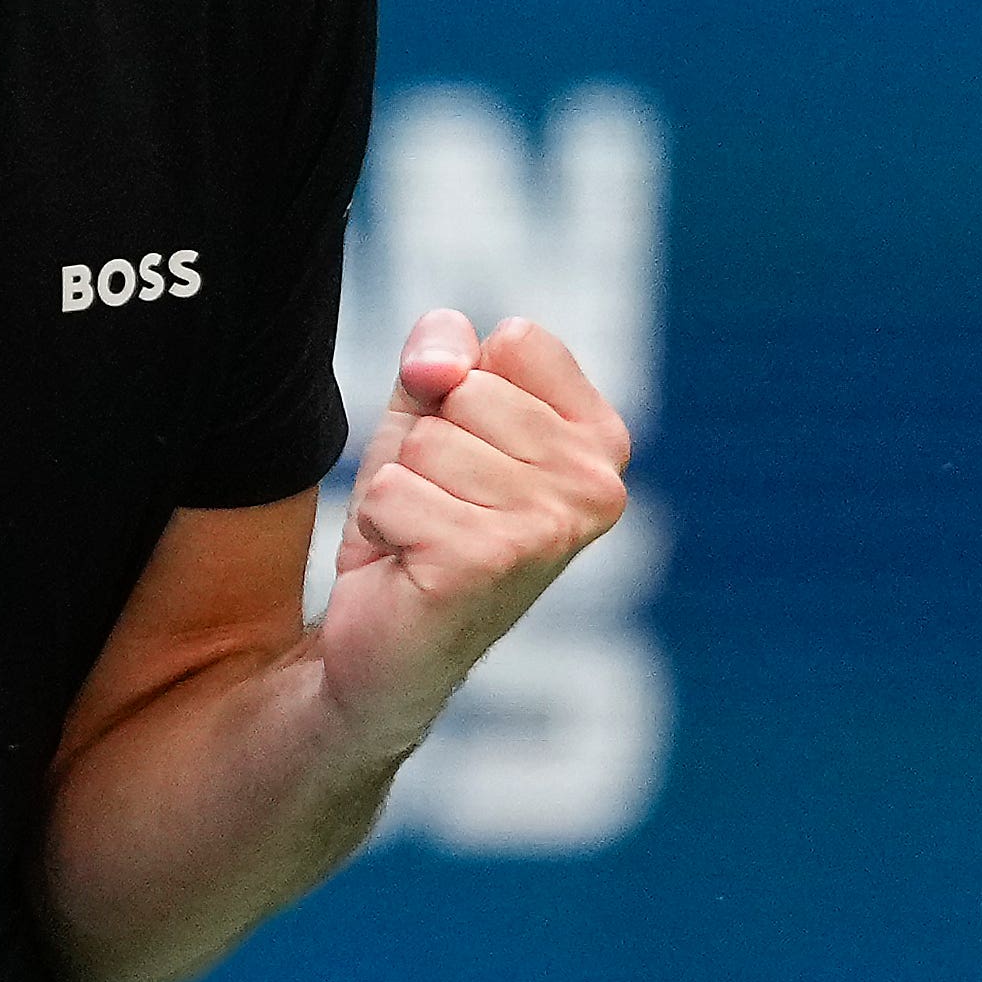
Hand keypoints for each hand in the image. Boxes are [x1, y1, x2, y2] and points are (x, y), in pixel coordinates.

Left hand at [318, 310, 631, 750]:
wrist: (384, 642)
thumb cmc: (421, 520)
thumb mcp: (429, 415)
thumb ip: (442, 352)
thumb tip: (443, 367)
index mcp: (600, 440)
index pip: (518, 340)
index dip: (462, 386)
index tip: (467, 453)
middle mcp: (597, 485)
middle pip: (467, 389)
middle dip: (426, 443)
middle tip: (439, 506)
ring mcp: (550, 527)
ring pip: (426, 442)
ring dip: (403, 488)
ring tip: (425, 535)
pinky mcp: (488, 560)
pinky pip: (392, 490)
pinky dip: (381, 524)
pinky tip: (409, 564)